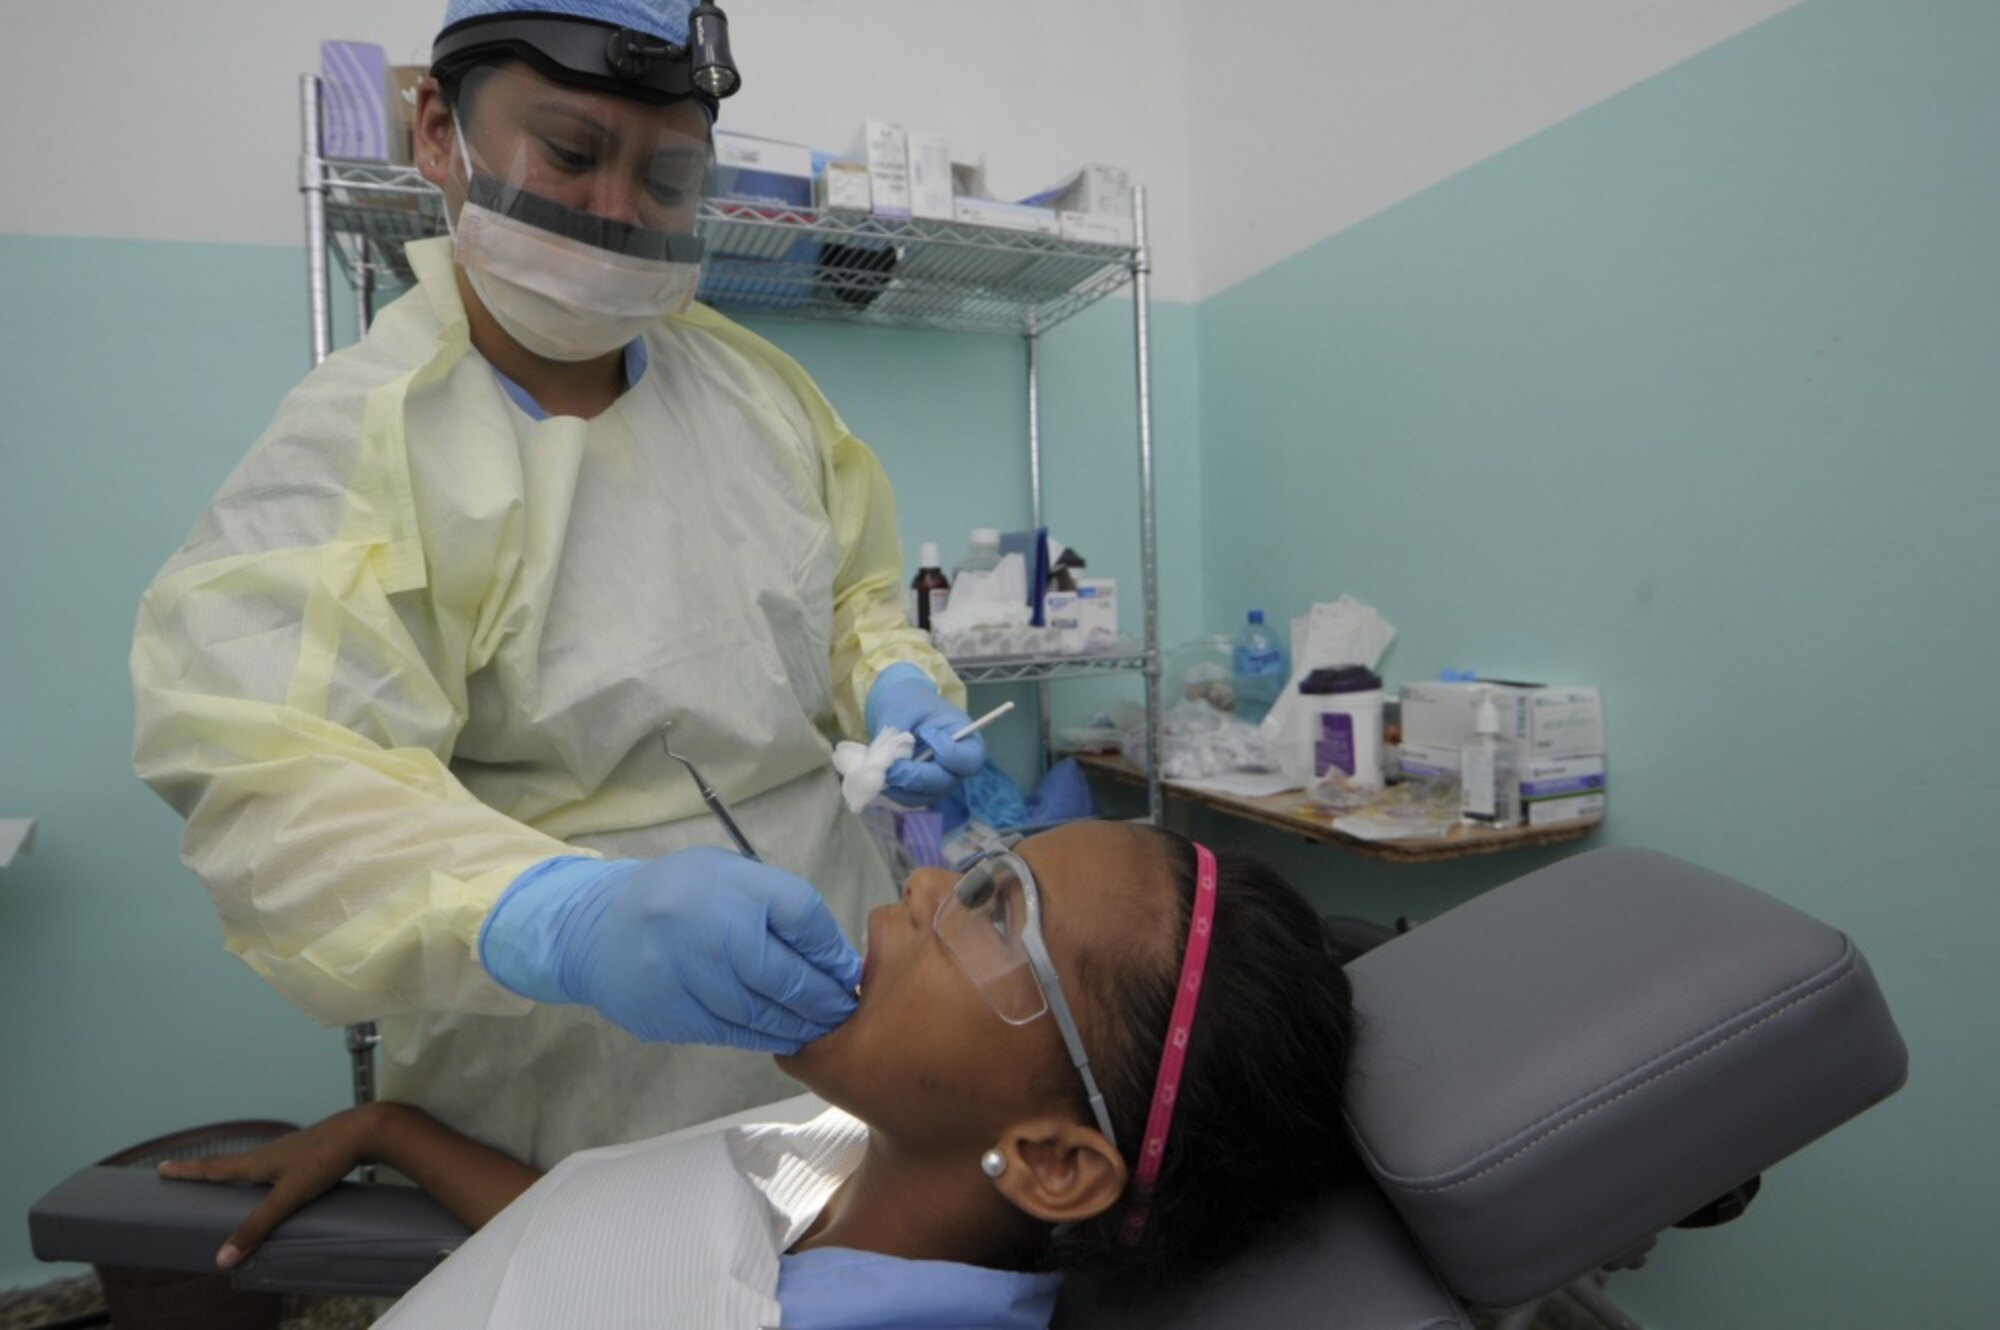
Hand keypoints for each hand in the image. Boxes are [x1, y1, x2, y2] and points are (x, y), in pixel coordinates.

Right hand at [157, 1108, 377, 1268]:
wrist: (367, 1130)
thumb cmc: (326, 1159)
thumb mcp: (289, 1196)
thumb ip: (257, 1227)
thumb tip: (222, 1257)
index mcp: (258, 1161)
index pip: (213, 1168)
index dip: (187, 1171)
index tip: (162, 1167)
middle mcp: (270, 1153)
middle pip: (230, 1164)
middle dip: (206, 1171)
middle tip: (184, 1172)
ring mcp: (291, 1151)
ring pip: (255, 1164)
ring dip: (235, 1172)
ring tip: (224, 1180)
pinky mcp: (310, 1154)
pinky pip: (277, 1167)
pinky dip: (264, 1176)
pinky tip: (274, 1183)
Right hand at [479, 848, 862, 1052]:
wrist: (594, 926)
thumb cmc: (680, 896)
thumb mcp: (729, 877)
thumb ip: (779, 907)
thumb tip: (834, 957)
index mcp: (727, 884)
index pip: (801, 915)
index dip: (831, 950)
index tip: (846, 972)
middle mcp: (704, 927)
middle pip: (783, 974)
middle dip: (821, 998)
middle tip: (843, 1011)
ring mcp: (681, 974)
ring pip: (757, 1011)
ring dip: (797, 1025)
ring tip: (821, 1029)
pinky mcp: (666, 1013)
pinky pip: (728, 1032)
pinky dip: (762, 1037)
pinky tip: (782, 1036)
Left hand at [865, 664, 984, 803]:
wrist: (899, 709)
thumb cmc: (909, 701)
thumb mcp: (905, 707)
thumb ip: (899, 731)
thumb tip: (890, 759)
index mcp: (965, 739)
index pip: (969, 760)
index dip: (948, 753)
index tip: (926, 732)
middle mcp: (956, 766)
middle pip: (943, 782)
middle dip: (914, 775)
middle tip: (891, 763)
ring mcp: (939, 781)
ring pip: (924, 795)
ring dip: (900, 786)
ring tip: (883, 766)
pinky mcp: (921, 790)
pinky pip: (909, 799)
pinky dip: (893, 790)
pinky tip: (880, 774)